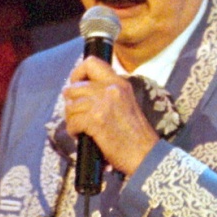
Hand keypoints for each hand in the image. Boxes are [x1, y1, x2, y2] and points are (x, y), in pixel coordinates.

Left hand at [64, 56, 158, 175]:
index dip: (77, 73)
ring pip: (71, 106)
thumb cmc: (135, 134)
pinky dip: (73, 130)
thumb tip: (81, 91)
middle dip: (71, 103)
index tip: (75, 85)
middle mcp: (110, 89)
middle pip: (74, 88)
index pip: (91, 63)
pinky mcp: (96, 121)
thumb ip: (107, 94)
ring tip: (80, 128)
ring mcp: (102, 104)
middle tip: (77, 115)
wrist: (145, 153)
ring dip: (71, 119)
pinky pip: (72, 121)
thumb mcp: (125, 102)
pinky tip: (81, 135)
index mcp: (118, 83)